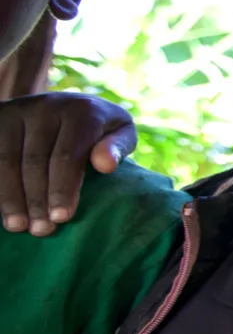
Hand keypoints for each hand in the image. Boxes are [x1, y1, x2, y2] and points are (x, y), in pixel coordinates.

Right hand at [0, 92, 138, 235]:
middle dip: (37, 199)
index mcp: (82, 111)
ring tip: (18, 225)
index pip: (67, 156)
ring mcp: (18, 111)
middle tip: (40, 230)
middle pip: (35, 161)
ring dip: (11, 196)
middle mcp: (47, 106)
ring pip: (7, 160)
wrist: (66, 104)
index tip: (62, 218)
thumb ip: (117, 147)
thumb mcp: (119, 131)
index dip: (63, 189)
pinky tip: (2, 207)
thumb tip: (106, 165)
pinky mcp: (0, 117)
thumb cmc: (100, 128)